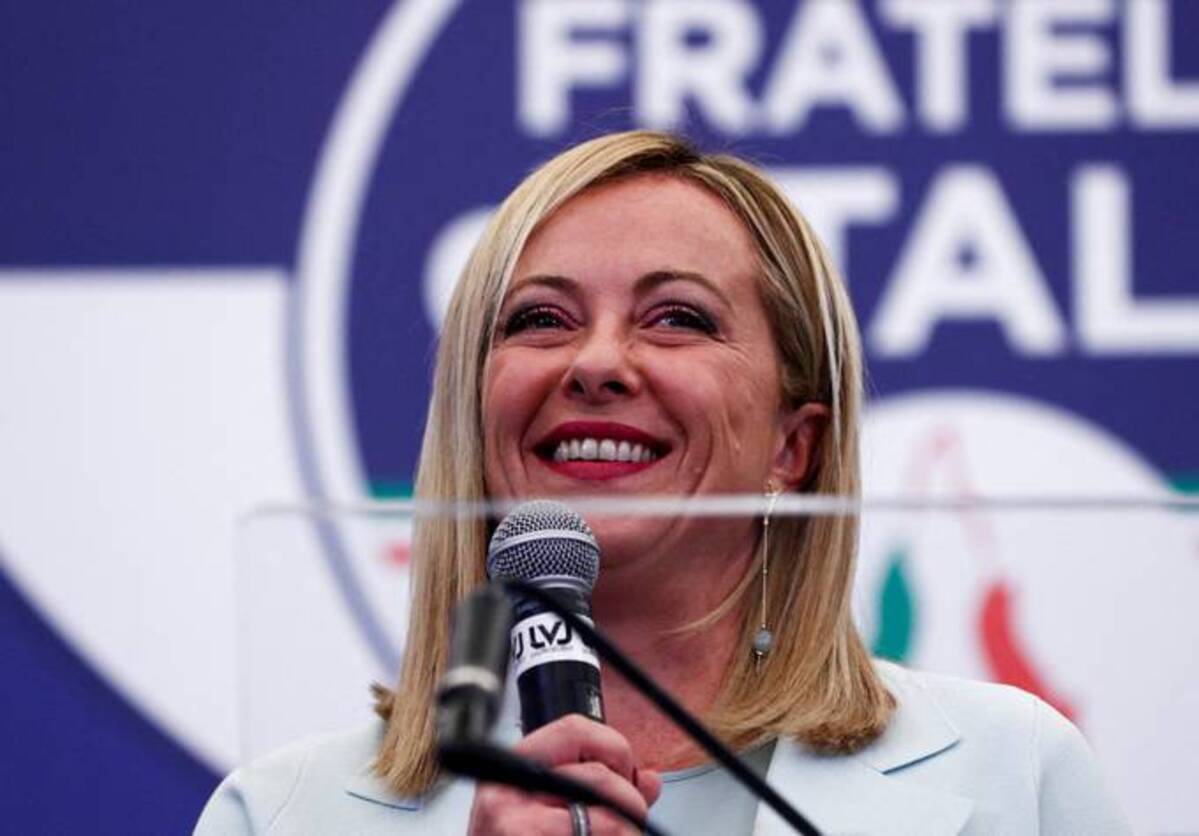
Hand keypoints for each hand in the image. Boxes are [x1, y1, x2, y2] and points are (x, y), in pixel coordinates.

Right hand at [467, 714, 661, 834]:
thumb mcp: (541, 810)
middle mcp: (508, 794)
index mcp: (511, 769)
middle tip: (631, 819)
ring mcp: (517, 827)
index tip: (626, 773)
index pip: (575, 729)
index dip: (614, 748)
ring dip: (629, 833)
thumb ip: (597, 790)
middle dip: (632, 802)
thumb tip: (648, 781)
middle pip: (602, 778)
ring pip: (613, 820)